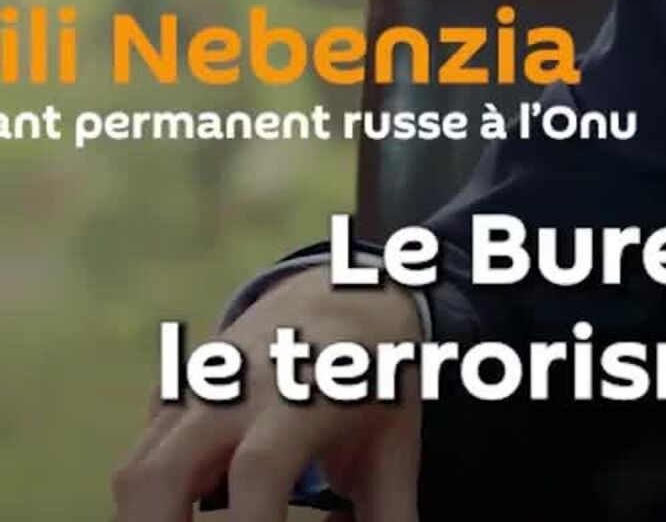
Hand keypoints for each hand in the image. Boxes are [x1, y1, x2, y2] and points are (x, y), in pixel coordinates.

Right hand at [113, 267, 424, 521]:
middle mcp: (238, 389)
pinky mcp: (172, 398)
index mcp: (304, 395)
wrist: (345, 300)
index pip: (260, 467)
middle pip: (161, 473)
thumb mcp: (394, 444)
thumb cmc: (375, 383)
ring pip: (135, 472)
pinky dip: (148, 508)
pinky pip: (137, 461)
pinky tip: (189, 520)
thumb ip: (389, 514)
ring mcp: (196, 391)